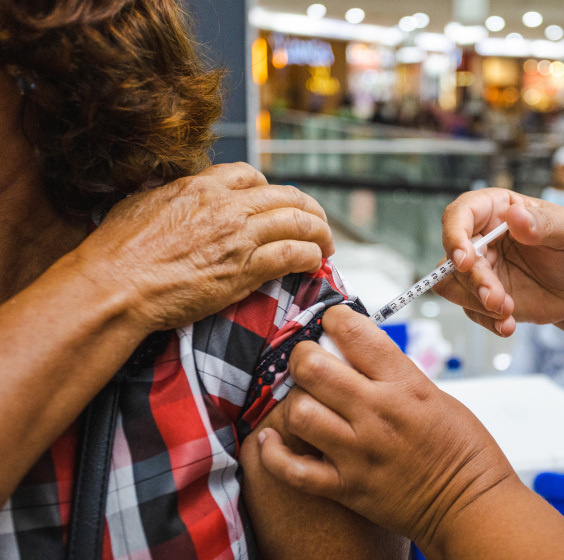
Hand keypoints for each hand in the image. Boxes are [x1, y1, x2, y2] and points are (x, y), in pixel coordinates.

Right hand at [71, 163, 332, 331]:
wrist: (115, 286)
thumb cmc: (117, 252)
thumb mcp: (138, 203)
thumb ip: (164, 193)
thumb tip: (168, 190)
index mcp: (199, 185)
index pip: (248, 174)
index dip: (269, 187)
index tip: (275, 200)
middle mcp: (224, 205)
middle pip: (284, 196)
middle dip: (309, 208)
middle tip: (318, 222)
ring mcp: (238, 236)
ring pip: (297, 222)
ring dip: (320, 232)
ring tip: (327, 243)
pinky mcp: (245, 269)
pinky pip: (292, 254)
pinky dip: (311, 256)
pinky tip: (316, 262)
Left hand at [256, 306, 517, 550]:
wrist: (472, 505)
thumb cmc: (463, 450)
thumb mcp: (437, 396)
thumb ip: (395, 376)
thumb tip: (357, 355)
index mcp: (405, 385)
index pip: (356, 333)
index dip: (334, 318)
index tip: (330, 321)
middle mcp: (378, 414)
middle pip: (314, 367)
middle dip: (303, 355)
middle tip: (307, 360)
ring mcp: (359, 452)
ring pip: (299, 412)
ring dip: (294, 403)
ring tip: (302, 402)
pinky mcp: (347, 488)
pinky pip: (293, 470)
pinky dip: (274, 454)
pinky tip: (272, 439)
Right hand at [436, 188, 563, 335]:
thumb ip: (543, 223)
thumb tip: (515, 215)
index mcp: (497, 210)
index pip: (460, 214)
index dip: (454, 234)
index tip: (465, 259)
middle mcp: (481, 237)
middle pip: (453, 256)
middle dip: (473, 280)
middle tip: (496, 299)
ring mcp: (480, 268)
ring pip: (452, 284)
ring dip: (475, 302)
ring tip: (506, 311)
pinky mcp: (482, 296)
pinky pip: (468, 309)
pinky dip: (486, 320)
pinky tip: (508, 324)